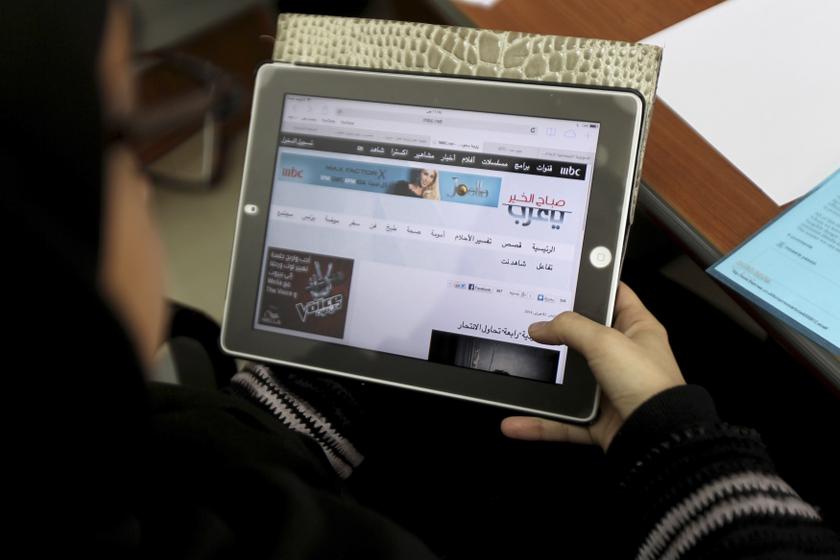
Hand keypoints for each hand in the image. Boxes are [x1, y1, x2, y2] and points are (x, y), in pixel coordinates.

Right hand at [501, 282, 684, 450]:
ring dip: (543, 381)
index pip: (616, 296)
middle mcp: (624, 358)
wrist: (657, 438)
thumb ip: (570, 328)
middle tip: (529, 317)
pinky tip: (516, 422)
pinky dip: (540, 423)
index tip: (567, 275)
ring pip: (568, 381)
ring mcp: (609, 389)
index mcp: (637, 329)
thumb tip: (540, 327)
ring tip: (517, 370)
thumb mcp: (605, 341)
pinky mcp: (597, 418)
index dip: (595, 282)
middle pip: (585, 337)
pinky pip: (562, 419)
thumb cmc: (647, 384)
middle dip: (558, 333)